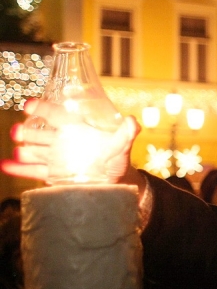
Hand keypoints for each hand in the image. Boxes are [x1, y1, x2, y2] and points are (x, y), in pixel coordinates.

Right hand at [0, 99, 140, 184]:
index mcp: (76, 129)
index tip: (30, 106)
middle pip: (40, 133)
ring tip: (18, 151)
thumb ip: (126, 134)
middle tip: (18, 131)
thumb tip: (133, 121)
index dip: (43, 109)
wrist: (112, 182)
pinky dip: (18, 168)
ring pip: (34, 151)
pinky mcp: (51, 173)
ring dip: (24, 150)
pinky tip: (6, 165)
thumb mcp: (122, 147)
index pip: (57, 115)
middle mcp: (61, 141)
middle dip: (28, 132)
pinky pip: (32, 171)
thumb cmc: (116, 160)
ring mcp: (54, 157)